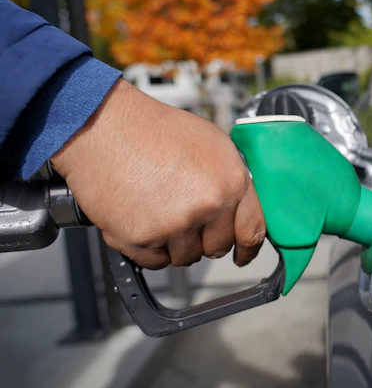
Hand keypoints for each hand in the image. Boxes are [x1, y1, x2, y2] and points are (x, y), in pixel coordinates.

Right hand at [52, 79, 265, 268]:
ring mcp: (176, 224)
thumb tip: (238, 204)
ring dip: (174, 243)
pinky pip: (155, 261)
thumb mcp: (212, 142)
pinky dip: (148, 248)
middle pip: (217, 248)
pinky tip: (141, 218)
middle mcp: (208, 205)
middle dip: (204, 239)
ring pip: (186, 257)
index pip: (252, 231)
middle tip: (185, 219)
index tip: (243, 256)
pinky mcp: (143, 237)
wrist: (104, 126)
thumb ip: (230, 178)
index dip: (248, 249)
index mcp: (231, 182)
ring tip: (158, 210)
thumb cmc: (153, 129)